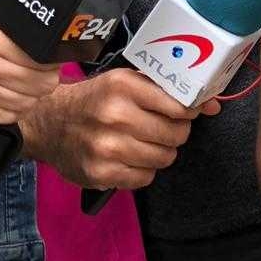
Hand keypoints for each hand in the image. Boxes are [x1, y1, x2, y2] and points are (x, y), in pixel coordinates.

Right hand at [0, 2, 59, 122]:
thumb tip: (20, 20)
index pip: (43, 55)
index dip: (52, 56)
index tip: (49, 53)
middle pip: (41, 83)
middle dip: (47, 76)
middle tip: (41, 69)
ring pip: (27, 102)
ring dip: (32, 94)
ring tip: (24, 84)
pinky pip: (4, 117)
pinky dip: (13, 110)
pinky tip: (7, 98)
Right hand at [19, 68, 203, 188]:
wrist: (46, 122)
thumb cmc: (95, 100)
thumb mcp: (126, 82)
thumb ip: (168, 91)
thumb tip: (214, 106)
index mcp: (123, 87)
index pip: (179, 105)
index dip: (190, 111)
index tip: (189, 111)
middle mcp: (115, 116)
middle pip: (176, 134)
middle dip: (176, 132)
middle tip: (162, 128)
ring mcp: (107, 147)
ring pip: (164, 158)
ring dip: (160, 152)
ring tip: (144, 142)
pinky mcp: (100, 173)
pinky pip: (145, 178)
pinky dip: (143, 170)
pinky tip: (129, 157)